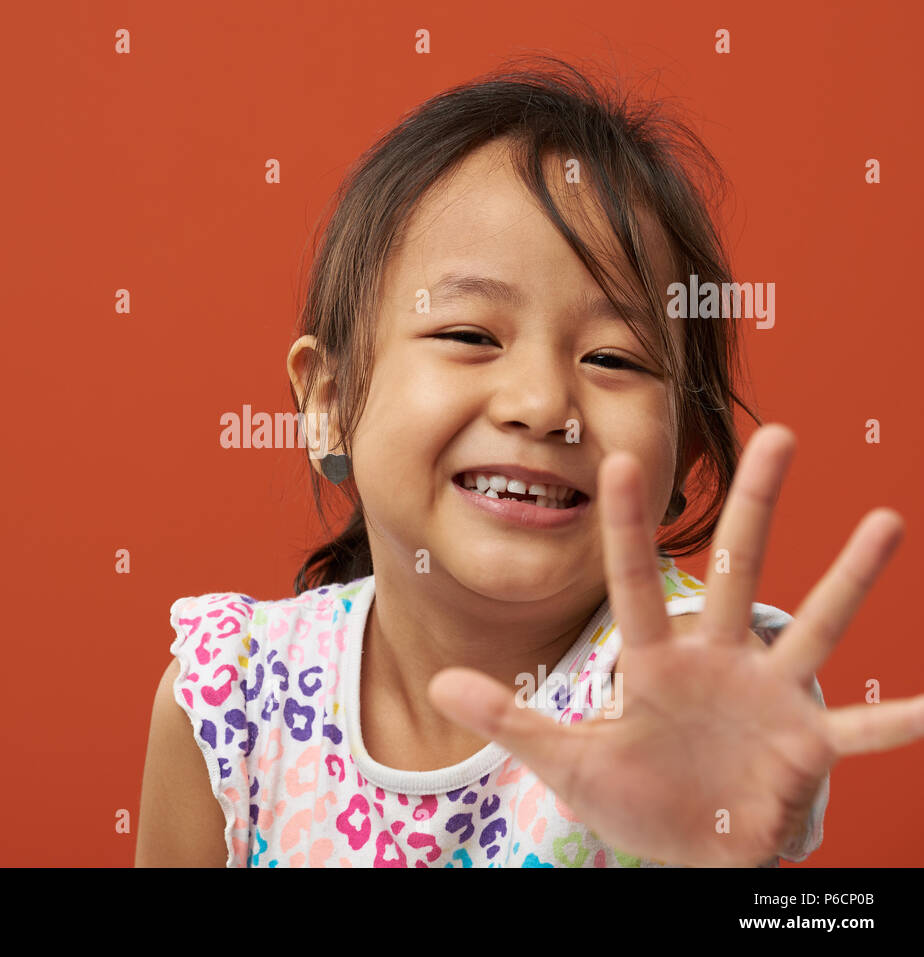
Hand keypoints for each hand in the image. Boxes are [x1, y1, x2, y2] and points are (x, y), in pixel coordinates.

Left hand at [427, 424, 923, 866]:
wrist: (688, 849)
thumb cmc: (634, 797)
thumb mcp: (568, 760)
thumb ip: (512, 720)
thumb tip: (443, 681)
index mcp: (655, 662)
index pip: (633, 582)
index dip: (622, 526)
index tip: (614, 461)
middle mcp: (718, 663)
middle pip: (737, 571)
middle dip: (755, 506)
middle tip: (778, 433)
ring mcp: (766, 700)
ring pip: (812, 627)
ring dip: (849, 578)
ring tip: (884, 521)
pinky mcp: (804, 749)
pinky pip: (860, 732)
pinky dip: (899, 722)